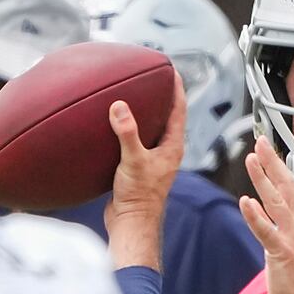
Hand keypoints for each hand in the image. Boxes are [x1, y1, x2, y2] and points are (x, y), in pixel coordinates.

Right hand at [104, 70, 187, 268]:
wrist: (130, 224)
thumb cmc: (138, 197)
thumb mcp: (133, 160)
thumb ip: (127, 132)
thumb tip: (120, 106)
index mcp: (172, 147)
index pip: (178, 110)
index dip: (177, 89)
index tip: (172, 69)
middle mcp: (166, 152)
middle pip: (167, 117)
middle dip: (161, 97)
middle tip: (152, 77)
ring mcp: (153, 160)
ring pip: (151, 130)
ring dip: (145, 113)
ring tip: (134, 95)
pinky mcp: (138, 168)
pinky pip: (136, 141)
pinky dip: (129, 129)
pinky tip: (114, 124)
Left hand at [239, 137, 293, 293]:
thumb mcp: (291, 247)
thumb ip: (280, 228)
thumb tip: (265, 214)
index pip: (291, 189)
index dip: (280, 167)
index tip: (269, 148)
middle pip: (286, 187)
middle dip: (273, 162)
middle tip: (260, 141)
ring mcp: (293, 239)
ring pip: (276, 203)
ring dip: (263, 180)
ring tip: (251, 159)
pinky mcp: (282, 254)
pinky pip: (267, 232)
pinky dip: (256, 216)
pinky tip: (245, 201)